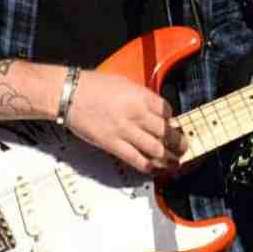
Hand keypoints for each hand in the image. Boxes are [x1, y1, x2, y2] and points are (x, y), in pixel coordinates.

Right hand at [64, 70, 186, 174]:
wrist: (68, 94)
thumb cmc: (92, 85)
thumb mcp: (123, 83)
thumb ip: (140, 96)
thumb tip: (153, 108)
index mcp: (140, 96)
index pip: (167, 111)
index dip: (173, 120)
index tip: (174, 124)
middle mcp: (136, 113)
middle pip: (166, 132)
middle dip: (178, 142)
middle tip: (183, 146)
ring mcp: (125, 130)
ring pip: (156, 149)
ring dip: (169, 157)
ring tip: (176, 161)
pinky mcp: (112, 144)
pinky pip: (136, 159)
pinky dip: (148, 166)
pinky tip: (155, 168)